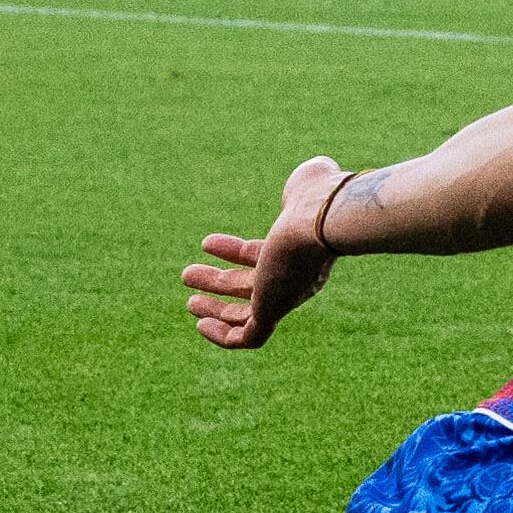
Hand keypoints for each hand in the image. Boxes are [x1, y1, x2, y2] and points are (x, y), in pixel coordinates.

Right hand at [183, 155, 350, 349]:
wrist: (324, 219)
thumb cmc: (317, 198)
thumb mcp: (309, 181)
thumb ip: (305, 182)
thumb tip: (312, 174)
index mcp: (298, 251)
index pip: (261, 258)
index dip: (233, 252)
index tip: (206, 243)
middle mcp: (293, 279)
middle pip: (251, 287)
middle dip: (219, 283)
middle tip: (188, 274)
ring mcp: (283, 298)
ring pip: (247, 316)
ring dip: (215, 310)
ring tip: (188, 301)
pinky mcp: (273, 312)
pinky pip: (248, 338)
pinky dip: (222, 336)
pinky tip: (200, 324)